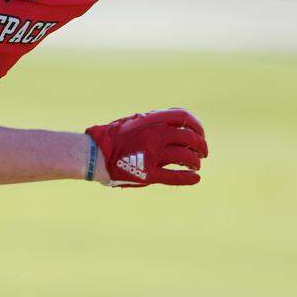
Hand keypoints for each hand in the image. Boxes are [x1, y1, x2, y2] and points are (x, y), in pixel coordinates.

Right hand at [86, 108, 207, 186]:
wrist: (93, 154)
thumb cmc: (112, 138)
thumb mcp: (133, 122)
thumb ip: (153, 122)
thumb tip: (175, 126)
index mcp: (151, 120)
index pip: (184, 118)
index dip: (197, 126)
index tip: (200, 134)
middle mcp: (155, 135)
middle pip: (190, 138)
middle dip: (201, 146)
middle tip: (202, 153)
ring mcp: (152, 155)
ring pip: (186, 158)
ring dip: (195, 162)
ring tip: (195, 165)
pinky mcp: (148, 174)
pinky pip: (175, 177)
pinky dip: (189, 178)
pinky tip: (195, 178)